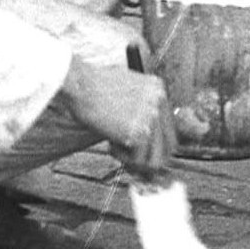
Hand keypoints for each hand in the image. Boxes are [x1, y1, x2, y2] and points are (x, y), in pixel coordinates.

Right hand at [63, 55, 171, 176]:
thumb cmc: (91, 85)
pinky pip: (138, 160)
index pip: (169, 128)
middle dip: (151, 160)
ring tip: (118, 151)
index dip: (156, 146)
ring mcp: (151, 117)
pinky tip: (110, 145)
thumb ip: (138, 108)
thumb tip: (142, 137)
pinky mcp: (139, 131)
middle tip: (134, 164)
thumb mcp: (124, 89)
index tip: (143, 154)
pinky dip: (122, 158)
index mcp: (158, 90)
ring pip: (157, 159)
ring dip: (137, 162)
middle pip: (170, 146)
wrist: (79, 84)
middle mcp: (159, 102)